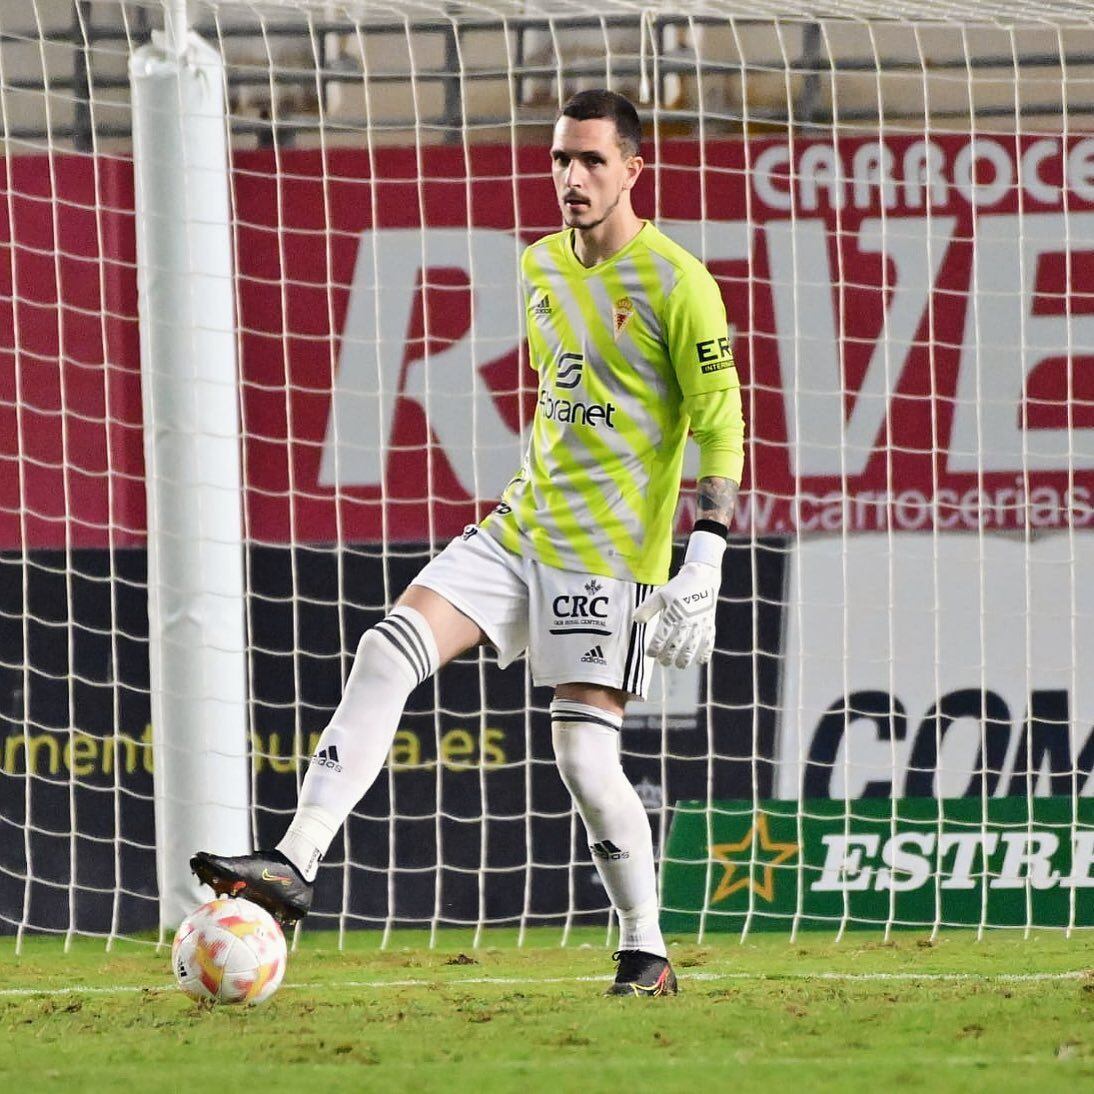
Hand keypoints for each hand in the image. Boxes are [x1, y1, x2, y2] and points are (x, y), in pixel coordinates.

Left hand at [634, 531, 723, 667]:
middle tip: (663, 663)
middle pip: (676, 644)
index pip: (661, 636)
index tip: (650, 654)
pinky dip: (706, 652)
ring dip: (686, 658)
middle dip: (669, 656)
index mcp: (673, 613)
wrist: (702, 577)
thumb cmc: (678, 587)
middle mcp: (687, 620)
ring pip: (693, 646)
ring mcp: (700, 623)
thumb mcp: (660, 595)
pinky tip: (700, 661)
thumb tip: (636, 621)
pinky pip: (709, 641)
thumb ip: (647, 609)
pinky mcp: (710, 624)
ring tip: (680, 665)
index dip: (655, 647)